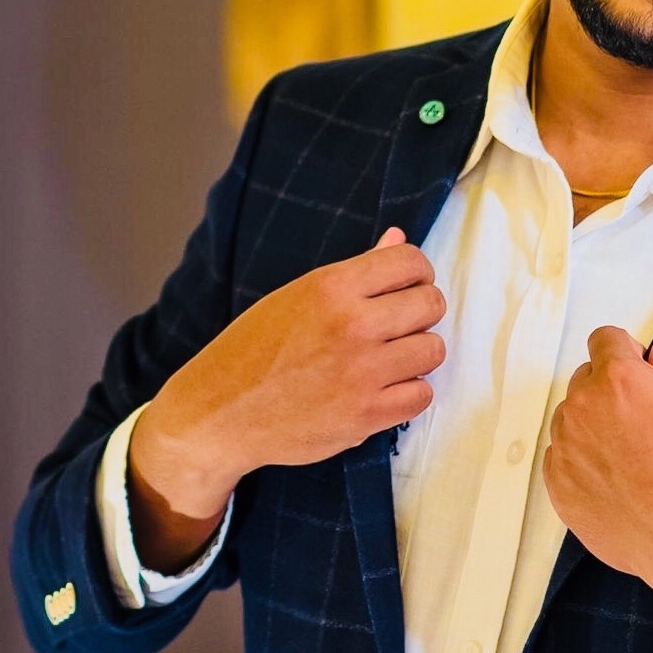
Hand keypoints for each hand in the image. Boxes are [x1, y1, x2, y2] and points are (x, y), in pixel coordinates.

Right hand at [131, 226, 444, 531]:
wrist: (219, 413)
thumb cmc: (254, 350)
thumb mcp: (297, 297)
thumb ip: (356, 271)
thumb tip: (398, 237)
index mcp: (331, 287)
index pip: (410, 261)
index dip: (417, 273)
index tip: (406, 287)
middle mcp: (351, 325)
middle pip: (431, 304)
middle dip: (421, 312)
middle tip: (399, 325)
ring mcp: (361, 372)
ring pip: (433, 349)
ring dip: (417, 354)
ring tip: (390, 358)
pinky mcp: (365, 415)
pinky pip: (422, 395)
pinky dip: (409, 393)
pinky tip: (385, 389)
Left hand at [543, 320, 652, 625]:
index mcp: (619, 379)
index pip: (605, 340)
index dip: (629, 354)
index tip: (648, 378)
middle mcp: (582, 407)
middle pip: (586, 378)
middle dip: (611, 389)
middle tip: (646, 422)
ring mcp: (563, 448)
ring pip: (571, 418)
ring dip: (594, 425)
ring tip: (632, 458)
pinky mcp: (556, 486)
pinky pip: (561, 456)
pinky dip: (582, 460)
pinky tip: (617, 483)